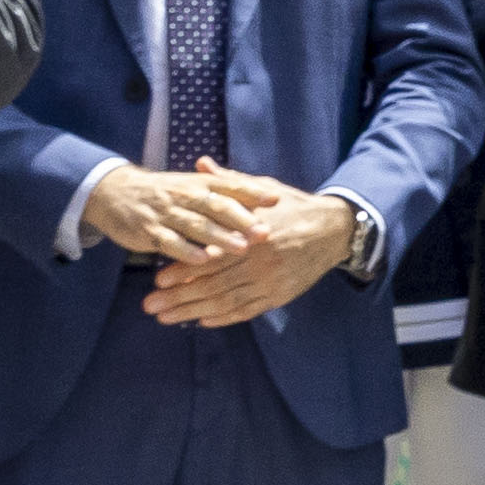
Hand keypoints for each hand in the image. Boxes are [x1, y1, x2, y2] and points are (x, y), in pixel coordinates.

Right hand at [84, 163, 266, 263]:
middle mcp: (185, 195)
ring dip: (219, 237)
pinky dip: (186, 251)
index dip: (253, 192)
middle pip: (217, 206)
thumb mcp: (193, 184)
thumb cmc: (165, 192)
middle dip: (242, 219)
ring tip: (241, 248)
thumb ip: (227, 188)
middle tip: (265, 232)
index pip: (230, 185)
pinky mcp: (149, 231)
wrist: (115, 192)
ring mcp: (166, 213)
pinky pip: (170, 242)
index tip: (277, 200)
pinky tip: (202, 260)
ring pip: (196, 225)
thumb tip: (269, 192)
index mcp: (199, 183)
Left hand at [140, 171, 362, 325]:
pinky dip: (223, 318)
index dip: (183, 270)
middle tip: (150, 306)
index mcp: (252, 236)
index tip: (157, 279)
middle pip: (213, 285)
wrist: (334, 229)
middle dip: (178, 298)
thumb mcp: (263, 189)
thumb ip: (229, 181)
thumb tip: (201, 163)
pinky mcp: (280, 296)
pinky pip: (247, 311)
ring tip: (165, 317)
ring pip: (225, 302)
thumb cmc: (293, 207)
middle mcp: (260, 262)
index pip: (212, 257)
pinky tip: (202, 321)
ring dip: (192, 312)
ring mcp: (270, 282)